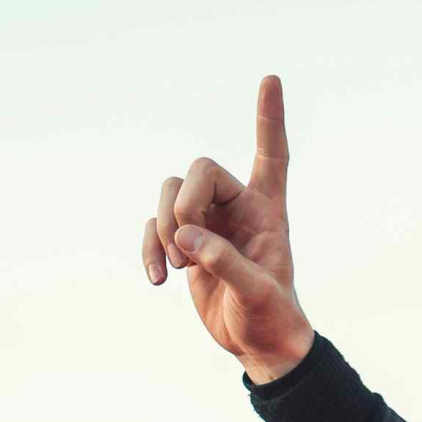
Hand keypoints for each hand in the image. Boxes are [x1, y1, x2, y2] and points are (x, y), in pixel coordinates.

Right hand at [141, 76, 313, 383]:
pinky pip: (153, 225)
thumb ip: (227, 263)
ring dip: (164, 225)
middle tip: (186, 245)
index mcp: (268, 209)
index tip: (270, 78)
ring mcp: (207, 221)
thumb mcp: (258, 294)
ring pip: (169, 191)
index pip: (271, 155)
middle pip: (197, 170)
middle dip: (183, 202)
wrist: (258, 344)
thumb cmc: (272, 317)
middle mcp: (237, 206)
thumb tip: (185, 236)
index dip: (269, 118)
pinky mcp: (184, 241)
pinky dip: (149, 247)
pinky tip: (157, 280)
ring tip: (179, 265)